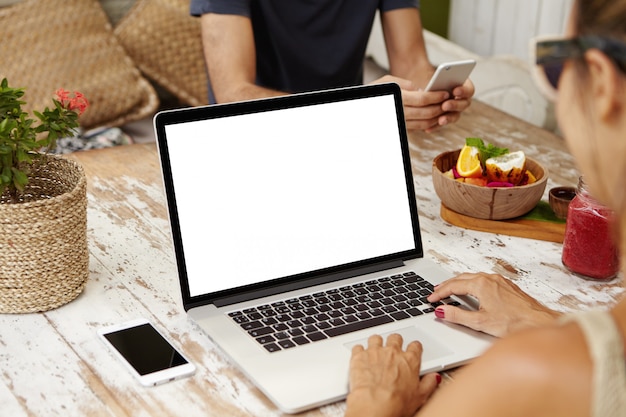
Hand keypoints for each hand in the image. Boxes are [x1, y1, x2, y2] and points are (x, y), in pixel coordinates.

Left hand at [345, 334, 439, 416]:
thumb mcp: (420, 396)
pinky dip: (359, 351)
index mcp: (409, 360)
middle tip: (392, 350)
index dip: (414, 348)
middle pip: (395, 338)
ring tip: (374, 352)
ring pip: (376, 338)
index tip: (412, 350)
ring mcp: (375, 352)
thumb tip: (434, 378)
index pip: (415, 346)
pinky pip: (358, 347)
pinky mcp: (359, 356)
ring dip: (376, 344)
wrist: (374, 404)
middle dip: (394, 342)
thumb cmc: (396, 403)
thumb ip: (429, 383)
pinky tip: (360, 358)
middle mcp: (392, 352)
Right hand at [370, 75, 473, 131]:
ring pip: (424, 124)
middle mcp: (399, 113)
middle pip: (426, 113)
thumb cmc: (375, 91)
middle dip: (440, 107)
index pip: (422, 99)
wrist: (362, 106)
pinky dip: (429, 124)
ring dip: (437, 117)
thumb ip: (405, 84)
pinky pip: (418, 128)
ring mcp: (400, 123)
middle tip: (449, 101)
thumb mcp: (388, 80)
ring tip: (444, 109)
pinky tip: (434, 117)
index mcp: (398, 98)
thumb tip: (420, 90)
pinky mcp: (400, 128)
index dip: (436, 96)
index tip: (445, 93)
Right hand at [427, 272, 559, 336]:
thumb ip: (457, 316)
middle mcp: (490, 279)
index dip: (439, 293)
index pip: (453, 286)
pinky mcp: (507, 286)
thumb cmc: (514, 323)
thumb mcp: (480, 322)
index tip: (431, 299)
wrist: (539, 323)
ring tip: (451, 290)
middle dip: (447, 285)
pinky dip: (472, 284)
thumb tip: (441, 311)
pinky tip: (472, 291)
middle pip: (462, 278)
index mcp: (481, 285)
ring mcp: (499, 281)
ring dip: (459, 283)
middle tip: (436, 292)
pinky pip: (484, 280)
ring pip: (473, 277)